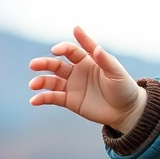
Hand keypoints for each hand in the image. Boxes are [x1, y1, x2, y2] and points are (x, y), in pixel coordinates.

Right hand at [28, 26, 146, 132]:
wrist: (126, 111)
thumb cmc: (124, 88)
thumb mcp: (117, 73)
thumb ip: (105, 60)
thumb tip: (96, 47)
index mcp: (88, 60)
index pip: (71, 50)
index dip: (63, 48)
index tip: (56, 50)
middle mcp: (77, 71)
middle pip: (56, 64)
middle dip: (44, 63)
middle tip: (33, 65)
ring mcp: (72, 86)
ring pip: (51, 80)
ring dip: (40, 81)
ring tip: (33, 85)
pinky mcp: (70, 101)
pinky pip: (53, 98)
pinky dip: (43, 98)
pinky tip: (34, 100)